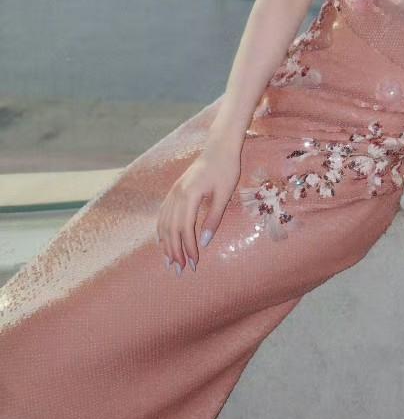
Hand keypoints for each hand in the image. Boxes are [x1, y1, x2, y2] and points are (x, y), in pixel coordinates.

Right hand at [156, 135, 241, 273]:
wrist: (219, 147)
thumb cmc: (226, 169)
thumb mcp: (224, 194)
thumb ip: (213, 219)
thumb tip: (204, 243)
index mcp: (189, 195)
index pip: (185, 228)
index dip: (188, 248)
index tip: (194, 263)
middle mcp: (177, 194)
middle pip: (171, 229)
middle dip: (175, 252)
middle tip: (180, 271)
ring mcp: (173, 192)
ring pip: (164, 223)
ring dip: (166, 244)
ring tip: (170, 262)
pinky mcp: (174, 190)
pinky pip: (163, 214)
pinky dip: (161, 230)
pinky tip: (162, 242)